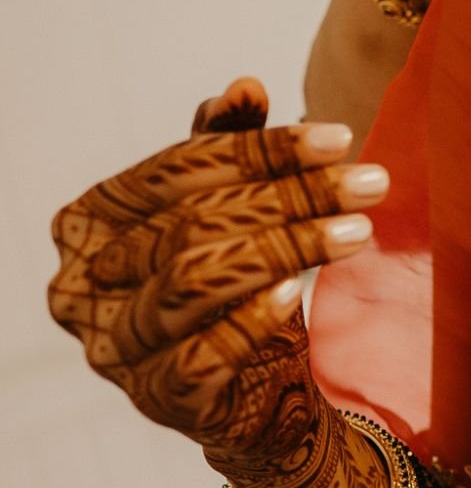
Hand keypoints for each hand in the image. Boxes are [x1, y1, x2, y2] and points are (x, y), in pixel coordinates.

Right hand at [45, 78, 385, 459]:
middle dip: (291, 197)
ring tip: (356, 232)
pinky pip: (203, 353)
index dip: (259, 150)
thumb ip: (225, 149)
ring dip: (286, 248)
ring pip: (195, 279)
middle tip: (369, 184)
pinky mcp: (157, 398)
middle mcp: (84, 283)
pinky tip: (295, 293)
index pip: (174, 171)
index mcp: (90, 221)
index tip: (340, 138)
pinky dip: (251, 318)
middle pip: (192, 222)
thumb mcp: (229, 211)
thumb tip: (245, 89)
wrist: (255, 393)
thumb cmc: (235, 287)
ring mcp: (115, 346)